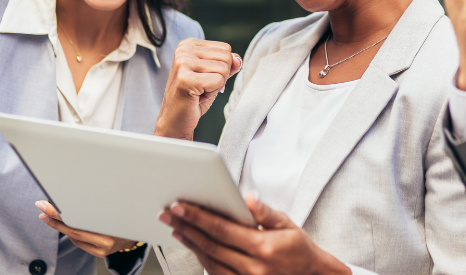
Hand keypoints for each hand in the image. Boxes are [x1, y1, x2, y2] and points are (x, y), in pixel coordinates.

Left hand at [35, 201, 141, 256]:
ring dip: (62, 225)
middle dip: (55, 218)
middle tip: (42, 208)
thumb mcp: (113, 204)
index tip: (47, 205)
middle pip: (73, 229)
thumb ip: (95, 203)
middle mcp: (106, 239)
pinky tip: (67, 225)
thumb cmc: (126, 214)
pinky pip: (79, 242)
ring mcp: (102, 248)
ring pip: (74, 237)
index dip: (59, 213)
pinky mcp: (100, 254)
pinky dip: (72, 233)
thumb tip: (73, 195)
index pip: (77, 219)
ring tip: (50, 215)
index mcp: (109, 223)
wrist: (139, 232)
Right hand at [154, 39, 241, 139]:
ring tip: (199, 91)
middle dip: (220, 77)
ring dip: (215, 86)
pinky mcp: (185, 79)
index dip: (221, 68)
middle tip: (202, 87)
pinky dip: (211, 93)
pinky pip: (218, 81)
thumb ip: (227, 65)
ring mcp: (182, 63)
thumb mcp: (213, 76)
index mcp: (188, 44)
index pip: (225, 48)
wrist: (175, 119)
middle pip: (226, 57)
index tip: (203, 78)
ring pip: (224, 69)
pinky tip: (197, 97)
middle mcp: (183, 50)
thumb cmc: (194, 97)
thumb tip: (238, 59)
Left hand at [160, 192, 350, 274]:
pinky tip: (193, 246)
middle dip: (187, 227)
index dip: (199, 217)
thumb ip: (266, 212)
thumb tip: (248, 198)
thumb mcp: (288, 226)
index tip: (181, 206)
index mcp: (263, 248)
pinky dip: (203, 259)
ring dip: (190, 244)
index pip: (223, 230)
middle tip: (167, 214)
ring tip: (176, 228)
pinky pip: (217, 274)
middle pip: (211, 246)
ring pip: (210, 262)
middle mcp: (253, 268)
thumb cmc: (299, 250)